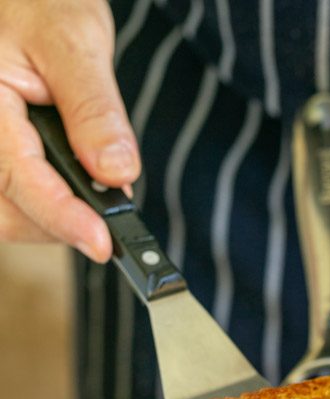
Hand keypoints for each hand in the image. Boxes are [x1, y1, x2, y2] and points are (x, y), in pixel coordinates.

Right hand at [0, 0, 139, 260]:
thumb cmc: (40, 3)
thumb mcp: (76, 43)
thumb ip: (94, 111)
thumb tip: (117, 173)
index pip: (21, 180)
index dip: (64, 218)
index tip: (103, 243)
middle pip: (7, 212)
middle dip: (61, 223)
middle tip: (109, 214)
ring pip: (5, 214)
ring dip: (53, 218)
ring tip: (90, 188)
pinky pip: (6, 199)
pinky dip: (44, 206)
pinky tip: (70, 186)